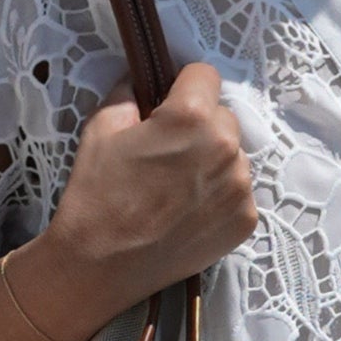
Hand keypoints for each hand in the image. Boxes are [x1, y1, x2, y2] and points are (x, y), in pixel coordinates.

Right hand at [19, 60, 255, 332]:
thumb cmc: (96, 194)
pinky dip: (218, 196)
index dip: (182, 86)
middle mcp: (225, 148)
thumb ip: (128, 94)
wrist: (100, 266)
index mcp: (191, 117)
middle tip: (169, 153)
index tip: (167, 106)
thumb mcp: (100, 128)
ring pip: (234, 156)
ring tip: (178, 187)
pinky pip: (238, 192)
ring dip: (212, 162)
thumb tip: (142, 83)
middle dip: (200, 126)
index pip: (205, 75)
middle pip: (223, 117)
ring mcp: (239, 188)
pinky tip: (188, 211)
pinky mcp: (244, 221)